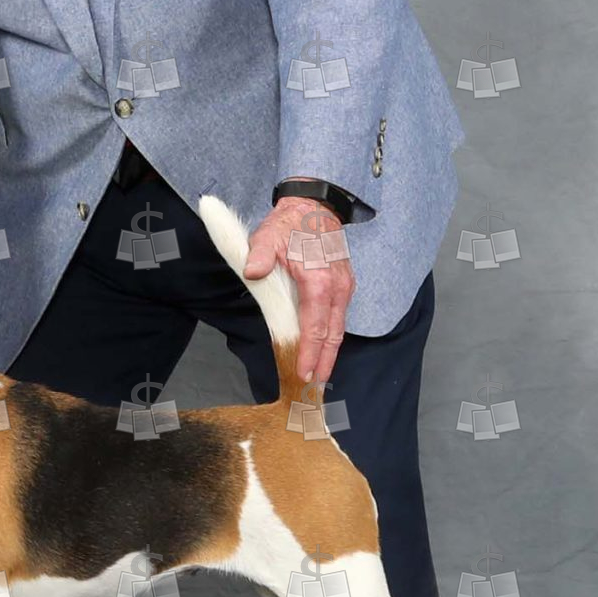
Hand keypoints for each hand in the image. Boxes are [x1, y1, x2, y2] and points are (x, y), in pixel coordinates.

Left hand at [242, 197, 353, 394]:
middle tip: (313, 389)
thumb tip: (253, 272)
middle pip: (332, 335)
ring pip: (338, 329)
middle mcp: (337, 289)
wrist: (314, 207)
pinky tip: (323, 352)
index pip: (316, 326)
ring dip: (329, 354)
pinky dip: (331, 339)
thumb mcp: (268, 236)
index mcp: (320, 281)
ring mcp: (344, 289)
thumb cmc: (290, 225)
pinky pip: (338, 319)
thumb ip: (260, 255)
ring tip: (318, 378)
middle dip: (323, 363)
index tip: (305, 375)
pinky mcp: (344, 287)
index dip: (310, 353)